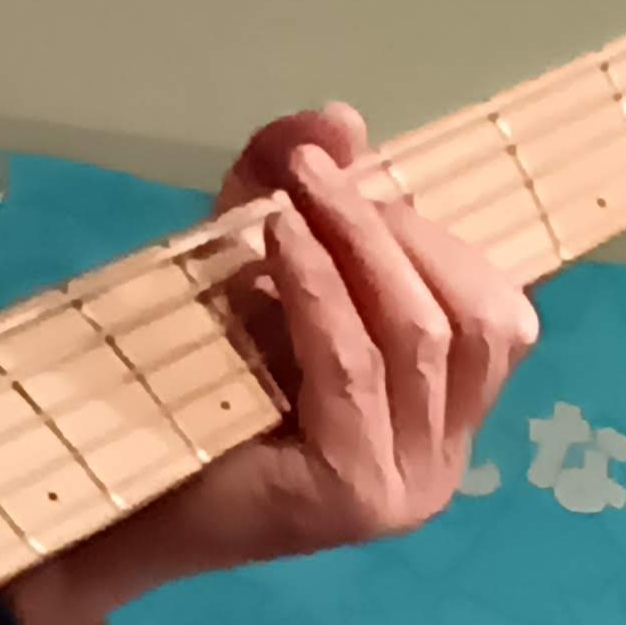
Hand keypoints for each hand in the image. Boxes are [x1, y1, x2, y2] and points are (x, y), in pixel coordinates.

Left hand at [3, 104, 535, 624]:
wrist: (124, 505)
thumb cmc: (197, 395)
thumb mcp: (255, 274)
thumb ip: (295, 197)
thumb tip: (343, 120)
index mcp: (444, 418)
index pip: (501, 319)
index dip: (442, 237)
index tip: (355, 176)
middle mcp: (445, 460)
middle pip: (482, 320)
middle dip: (402, 230)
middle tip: (318, 174)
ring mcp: (408, 484)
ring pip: (425, 334)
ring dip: (361, 245)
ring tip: (294, 196)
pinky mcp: (357, 492)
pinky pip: (358, 365)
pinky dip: (321, 288)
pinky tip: (278, 241)